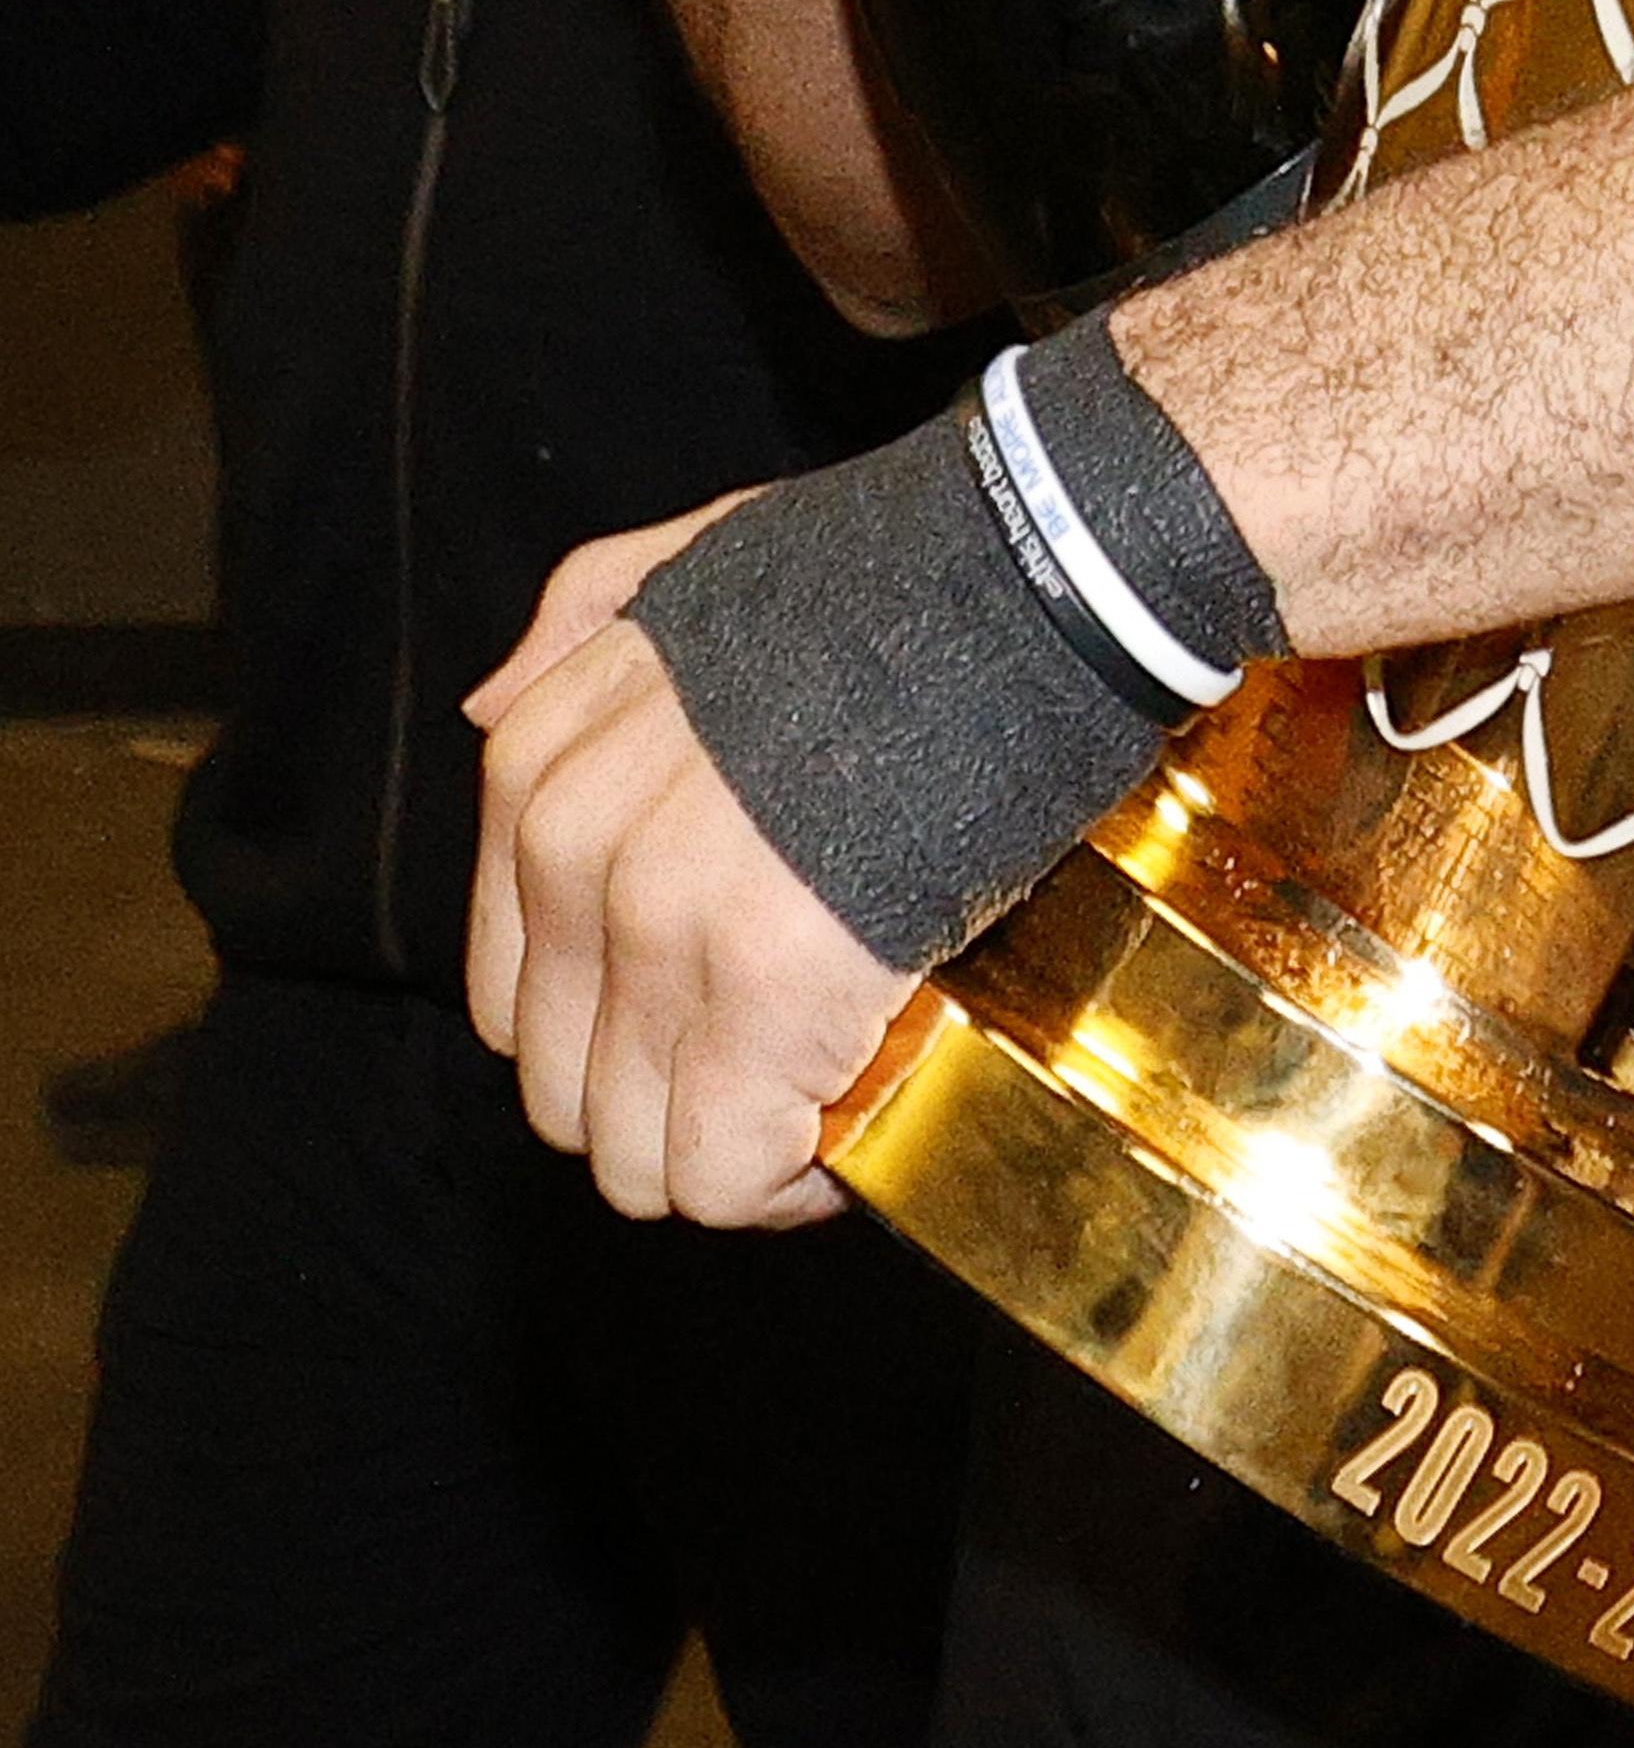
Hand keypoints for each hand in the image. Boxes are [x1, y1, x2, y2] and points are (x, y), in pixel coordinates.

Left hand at [468, 508, 913, 1225]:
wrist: (1032, 577)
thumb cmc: (886, 576)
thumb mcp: (689, 558)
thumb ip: (571, 623)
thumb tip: (487, 707)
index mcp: (539, 768)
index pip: (514, 1001)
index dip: (616, 1038)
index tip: (715, 1030)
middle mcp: (574, 856)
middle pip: (566, 1098)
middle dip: (674, 1109)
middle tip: (786, 1074)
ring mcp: (661, 929)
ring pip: (638, 1162)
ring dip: (732, 1162)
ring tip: (828, 1106)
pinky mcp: (764, 994)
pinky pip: (724, 1178)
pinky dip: (788, 1189)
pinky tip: (852, 1137)